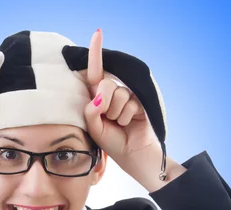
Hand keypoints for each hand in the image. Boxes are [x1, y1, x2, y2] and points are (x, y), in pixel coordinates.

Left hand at [82, 29, 158, 172]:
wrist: (132, 155)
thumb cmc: (111, 142)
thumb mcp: (94, 128)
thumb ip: (91, 111)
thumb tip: (99, 97)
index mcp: (98, 96)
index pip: (95, 72)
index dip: (95, 52)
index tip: (98, 33)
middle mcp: (113, 93)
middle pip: (104, 84)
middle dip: (103, 104)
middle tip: (108, 119)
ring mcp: (127, 96)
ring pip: (117, 94)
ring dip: (116, 114)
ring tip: (120, 124)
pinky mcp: (139, 100)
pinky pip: (129, 102)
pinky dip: (126, 117)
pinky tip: (129, 124)